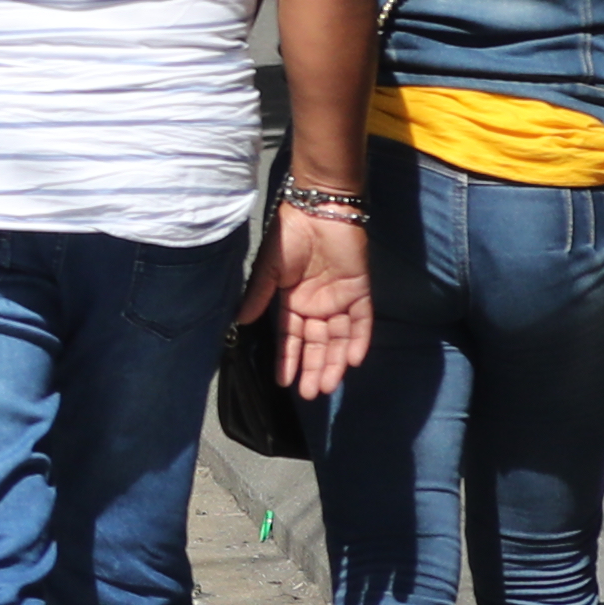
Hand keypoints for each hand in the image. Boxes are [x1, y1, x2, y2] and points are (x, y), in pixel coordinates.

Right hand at [250, 201, 375, 400]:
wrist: (319, 211)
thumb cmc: (289, 236)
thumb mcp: (268, 268)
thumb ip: (259, 295)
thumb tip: (242, 322)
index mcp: (291, 301)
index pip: (290, 337)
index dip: (287, 359)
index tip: (283, 383)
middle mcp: (316, 305)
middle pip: (315, 344)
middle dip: (312, 368)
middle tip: (310, 394)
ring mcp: (339, 300)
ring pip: (338, 339)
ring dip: (334, 362)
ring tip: (328, 385)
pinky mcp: (360, 292)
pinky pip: (361, 322)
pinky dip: (358, 340)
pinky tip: (352, 360)